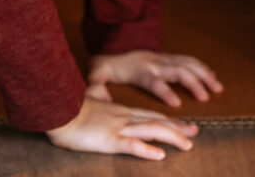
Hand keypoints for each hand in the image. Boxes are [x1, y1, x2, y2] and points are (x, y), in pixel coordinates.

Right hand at [46, 97, 198, 157]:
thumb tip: (104, 98)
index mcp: (121, 111)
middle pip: (157, 121)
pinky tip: (159, 155)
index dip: (170, 120)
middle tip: (196, 132)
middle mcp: (124, 118)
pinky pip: (131, 145)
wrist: (58, 109)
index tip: (186, 124)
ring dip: (171, 137)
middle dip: (178, 127)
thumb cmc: (72, 109)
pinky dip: (146, 150)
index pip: (151, 116)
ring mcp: (118, 128)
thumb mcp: (92, 104)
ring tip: (187, 145)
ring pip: (151, 130)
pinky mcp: (108, 139)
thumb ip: (102, 102)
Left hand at [87, 50, 223, 107]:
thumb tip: (91, 88)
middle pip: (177, 70)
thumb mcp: (98, 72)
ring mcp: (163, 58)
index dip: (164, 91)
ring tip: (217, 87)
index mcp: (139, 69)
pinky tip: (213, 77)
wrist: (114, 45)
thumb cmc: (109, 66)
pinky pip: (189, 60)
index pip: (153, 80)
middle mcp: (154, 62)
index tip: (177, 103)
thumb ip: (95, 81)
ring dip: (203, 74)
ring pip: (187, 63)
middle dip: (192, 83)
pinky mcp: (169, 57)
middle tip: (206, 97)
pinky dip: (202, 68)